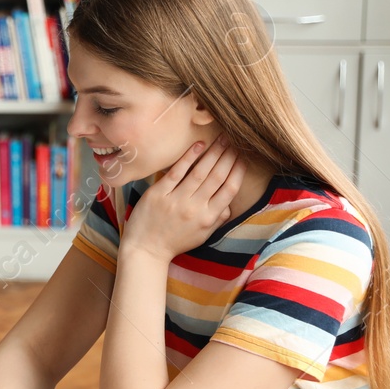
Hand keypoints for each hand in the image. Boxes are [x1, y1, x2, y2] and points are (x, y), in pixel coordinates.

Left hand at [122, 136, 245, 260]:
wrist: (145, 249)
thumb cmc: (175, 242)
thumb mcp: (203, 235)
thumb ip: (218, 219)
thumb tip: (230, 205)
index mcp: (208, 218)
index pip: (230, 190)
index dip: (238, 171)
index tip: (244, 157)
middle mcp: (195, 208)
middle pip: (217, 177)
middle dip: (229, 157)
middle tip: (236, 140)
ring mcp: (176, 200)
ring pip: (200, 172)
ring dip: (213, 153)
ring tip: (222, 139)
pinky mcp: (158, 194)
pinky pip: (176, 172)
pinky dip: (188, 157)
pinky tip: (198, 145)